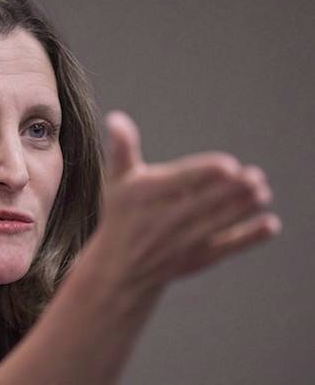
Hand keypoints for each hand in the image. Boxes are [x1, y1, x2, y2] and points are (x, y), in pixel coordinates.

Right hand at [91, 111, 280, 289]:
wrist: (119, 268)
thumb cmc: (120, 214)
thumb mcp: (115, 181)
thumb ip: (121, 149)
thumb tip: (115, 118)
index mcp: (145, 197)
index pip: (179, 182)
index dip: (203, 174)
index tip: (228, 165)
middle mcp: (162, 221)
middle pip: (202, 204)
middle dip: (231, 191)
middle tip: (254, 176)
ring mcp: (181, 243)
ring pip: (217, 224)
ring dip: (242, 209)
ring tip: (262, 193)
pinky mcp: (196, 259)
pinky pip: (226, 247)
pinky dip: (249, 237)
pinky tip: (270, 224)